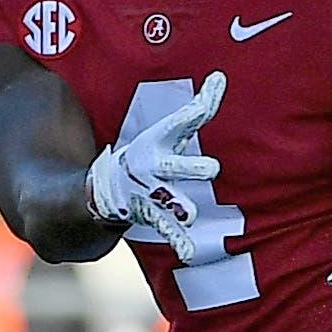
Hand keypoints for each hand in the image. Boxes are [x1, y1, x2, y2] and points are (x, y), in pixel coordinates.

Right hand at [88, 70, 225, 260]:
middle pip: (175, 167)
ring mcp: (153, 193)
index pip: (180, 124)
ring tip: (191, 215)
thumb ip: (199, 107)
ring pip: (170, 201)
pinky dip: (179, 241)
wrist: (110, 186)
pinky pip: (169, 230)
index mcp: (160, 143)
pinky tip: (189, 253)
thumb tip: (220, 77)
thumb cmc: (151, 151)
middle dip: (190, 167)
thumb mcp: (170, 129)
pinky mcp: (154, 216)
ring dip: (180, 208)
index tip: (209, 97)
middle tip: (212, 168)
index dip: (195, 113)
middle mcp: (155, 167)